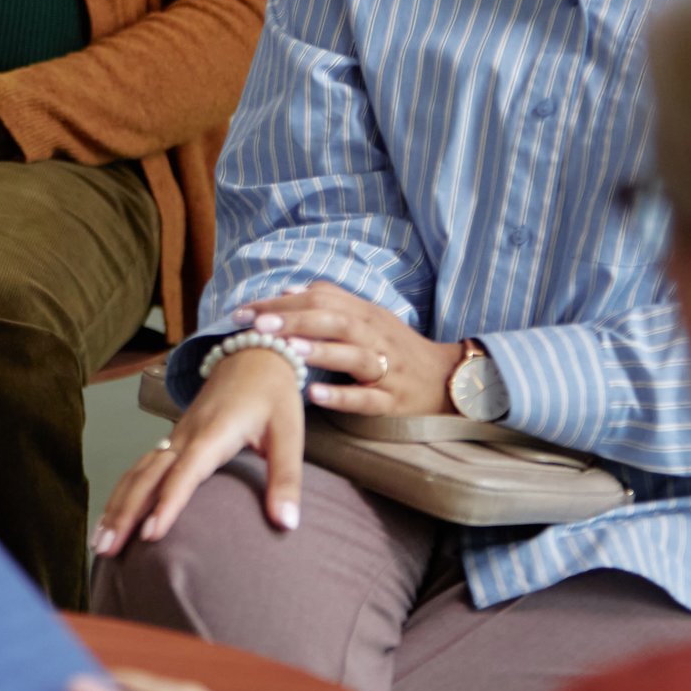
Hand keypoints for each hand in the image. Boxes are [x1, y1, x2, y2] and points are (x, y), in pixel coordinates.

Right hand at [97, 345, 304, 551]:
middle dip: (124, 513)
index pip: (184, 473)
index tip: (151, 535)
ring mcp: (175, 437)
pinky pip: (141, 468)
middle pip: (147, 475)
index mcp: (213, 434)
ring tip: (101, 544)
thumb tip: (287, 524)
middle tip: (107, 551)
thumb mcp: (290, 433)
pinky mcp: (173, 441)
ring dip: (117, 506)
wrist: (253, 355)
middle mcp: (185, 436)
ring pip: (138, 472)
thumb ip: (287, 479)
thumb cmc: (273, 395)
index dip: (167, 503)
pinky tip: (113, 517)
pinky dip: (124, 493)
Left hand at [235, 282, 463, 417]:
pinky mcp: (393, 400)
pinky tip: (316, 395)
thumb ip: (332, 302)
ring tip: (287, 349)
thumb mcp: (368, 318)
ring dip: (319, 351)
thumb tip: (288, 290)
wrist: (446, 379)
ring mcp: (386, 367)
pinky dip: (342, 396)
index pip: (320, 299)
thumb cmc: (397, 347)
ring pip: (353, 355)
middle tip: (258, 325)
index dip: (281, 303)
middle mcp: (375, 335)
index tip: (244, 311)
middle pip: (334, 320)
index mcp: (364, 314)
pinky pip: (367, 398)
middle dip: (294, 320)